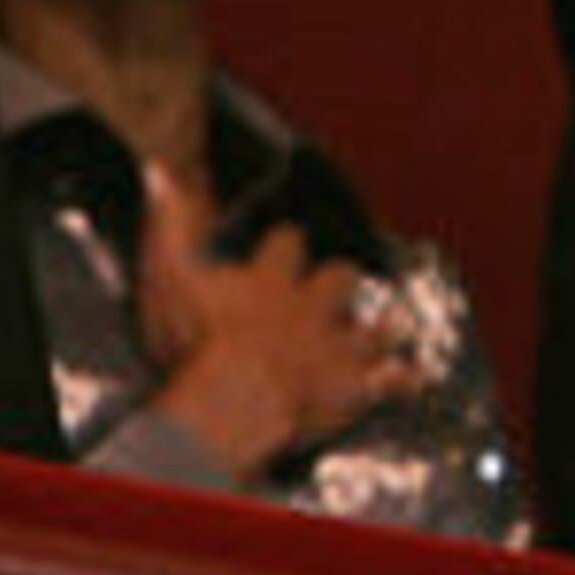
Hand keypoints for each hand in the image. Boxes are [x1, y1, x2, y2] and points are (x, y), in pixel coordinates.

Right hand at [130, 164, 418, 480]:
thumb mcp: (172, 277)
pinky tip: (417, 375)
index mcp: (272, 279)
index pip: (287, 244)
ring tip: (394, 320)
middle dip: (341, 280)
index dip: (286, 244)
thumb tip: (158, 174)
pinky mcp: (355, 388)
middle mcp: (313, 306)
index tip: (286, 242)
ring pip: (372, 328)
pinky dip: (403, 378)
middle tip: (340, 282)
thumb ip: (168, 228)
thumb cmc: (200, 342)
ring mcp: (338, 348)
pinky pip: (388, 380)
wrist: (238, 400)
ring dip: (382, 326)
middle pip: (339, 279)